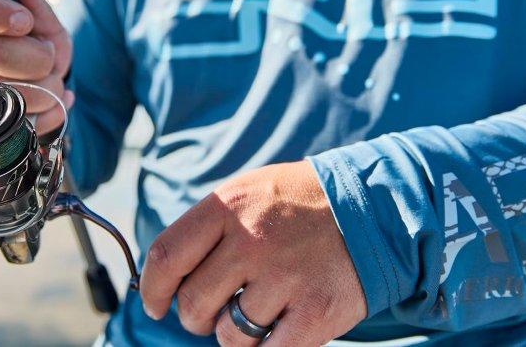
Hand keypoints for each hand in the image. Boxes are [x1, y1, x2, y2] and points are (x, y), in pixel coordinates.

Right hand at [0, 0, 72, 132]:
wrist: (41, 86)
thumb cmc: (36, 43)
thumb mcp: (42, 19)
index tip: (24, 21)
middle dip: (36, 58)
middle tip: (48, 56)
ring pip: (6, 92)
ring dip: (45, 90)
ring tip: (49, 82)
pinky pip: (12, 122)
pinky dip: (42, 114)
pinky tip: (43, 104)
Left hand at [140, 161, 366, 345]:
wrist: (372, 207)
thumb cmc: (298, 205)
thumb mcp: (247, 194)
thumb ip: (206, 231)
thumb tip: (164, 278)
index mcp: (228, 206)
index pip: (167, 257)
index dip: (152, 289)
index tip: (155, 304)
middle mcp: (251, 240)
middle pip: (193, 303)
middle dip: (196, 317)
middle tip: (214, 310)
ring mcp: (284, 277)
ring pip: (228, 336)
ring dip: (234, 334)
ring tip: (256, 312)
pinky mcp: (314, 311)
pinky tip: (277, 328)